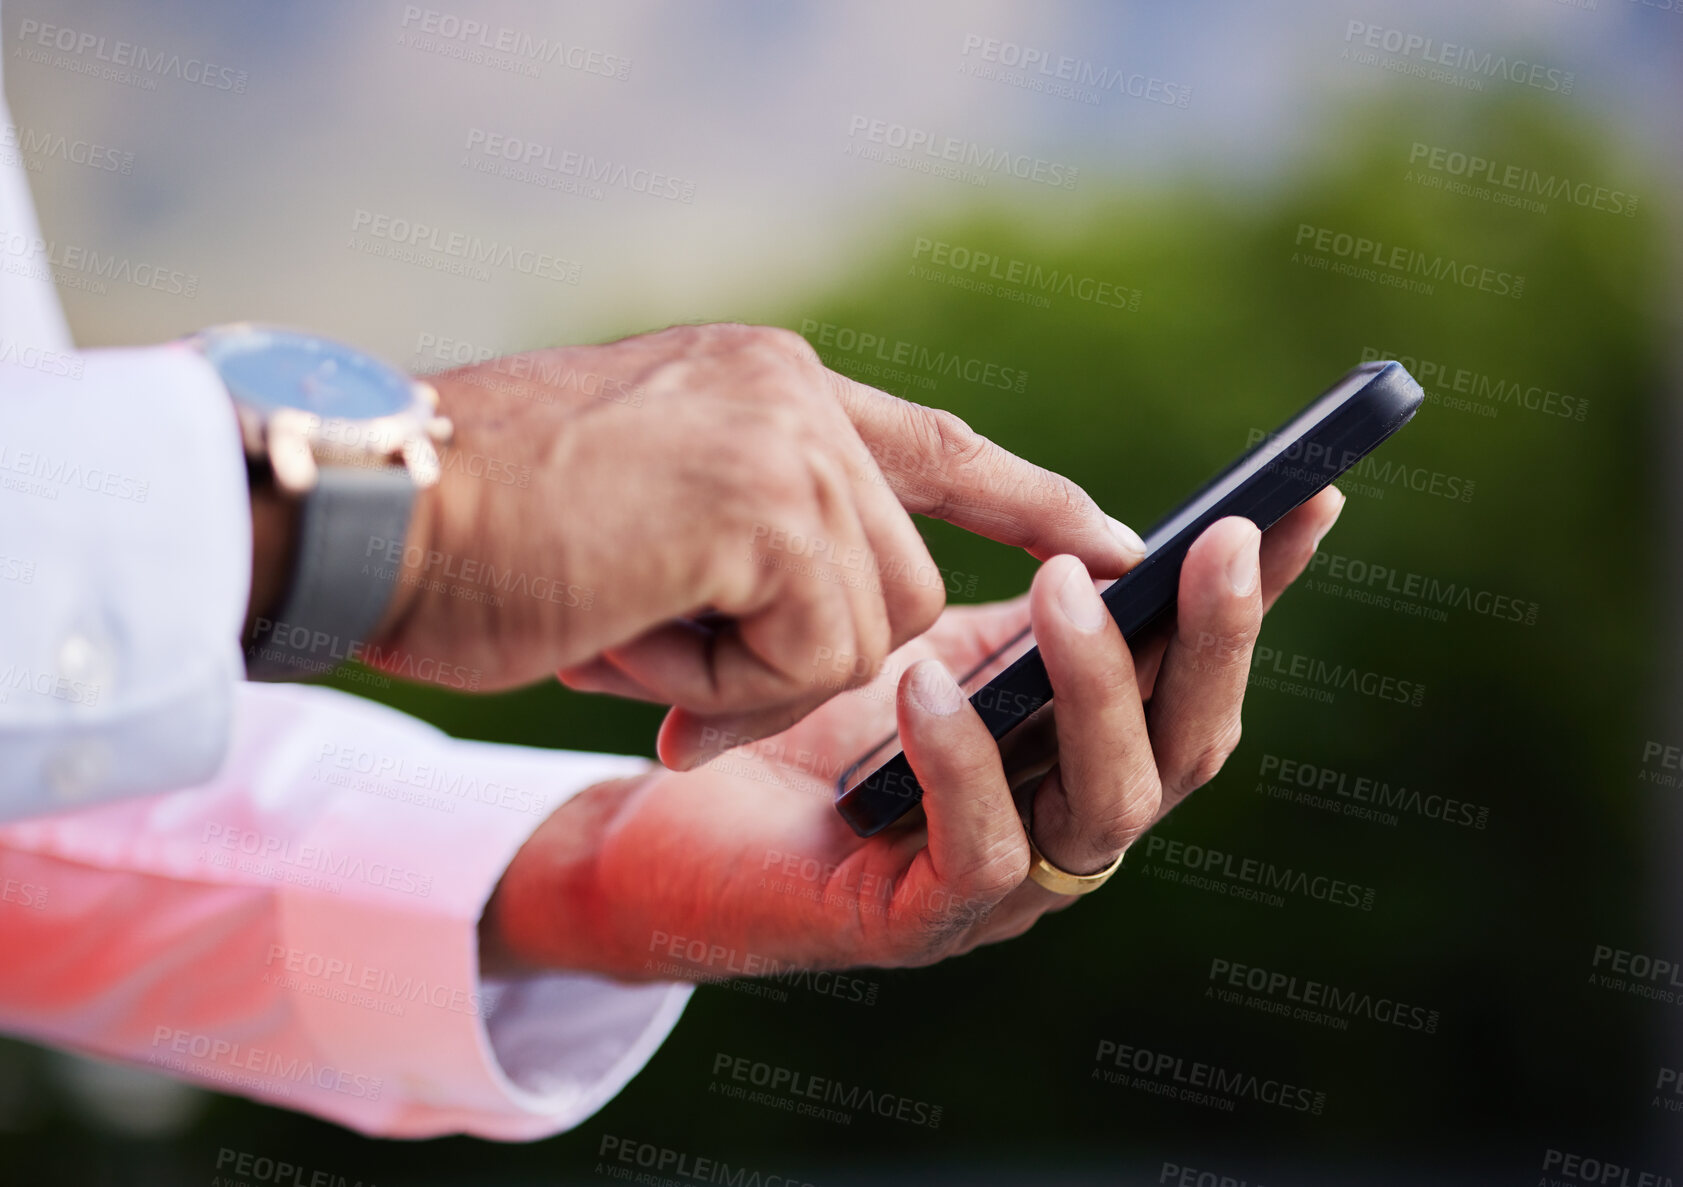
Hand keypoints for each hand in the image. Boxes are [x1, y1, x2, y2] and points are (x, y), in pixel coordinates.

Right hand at [371, 324, 1145, 766]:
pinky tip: (624, 616)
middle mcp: (792, 391)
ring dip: (744, 667)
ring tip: (621, 610)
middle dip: (804, 654)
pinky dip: (717, 681)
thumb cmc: (484, 533)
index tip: (1114, 542)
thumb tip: (848, 634)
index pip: (935, 444)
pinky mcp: (764, 505)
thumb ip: (764, 542)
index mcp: (768, 384)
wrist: (365, 511)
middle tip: (662, 641)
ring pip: (862, 625)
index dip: (1028, 501)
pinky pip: (811, 655)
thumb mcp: (653, 515)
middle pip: (898, 580)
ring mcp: (785, 440)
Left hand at [481, 490, 1342, 978]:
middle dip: (1215, 641)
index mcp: (1078, 747)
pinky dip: (966, 764)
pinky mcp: (913, 924)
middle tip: (1216, 541)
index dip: (1263, 596)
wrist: (666, 817)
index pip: (1196, 674)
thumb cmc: (801, 716)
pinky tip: (925, 682)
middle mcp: (1062, 821)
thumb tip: (1114, 533)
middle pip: (1190, 748)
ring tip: (1061, 591)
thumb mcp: (929, 630)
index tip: (1310, 498)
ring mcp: (1001, 886)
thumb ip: (1017, 596)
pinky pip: (978, 855)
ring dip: (1102, 691)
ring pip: (1112, 807)